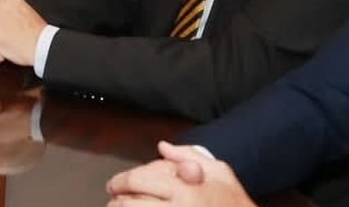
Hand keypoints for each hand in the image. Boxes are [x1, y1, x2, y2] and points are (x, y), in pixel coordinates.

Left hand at [106, 142, 254, 206]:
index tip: (115, 185)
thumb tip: (162, 147)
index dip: (120, 182)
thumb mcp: (219, 172)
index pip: (138, 181)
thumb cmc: (234, 202)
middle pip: (129, 205)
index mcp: (185, 188)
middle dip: (117, 202)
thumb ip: (188, 155)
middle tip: (114, 200)